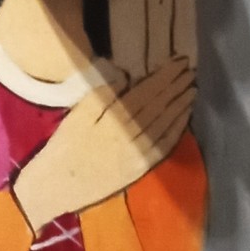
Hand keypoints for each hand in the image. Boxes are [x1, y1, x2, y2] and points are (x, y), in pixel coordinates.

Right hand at [12, 57, 194, 228]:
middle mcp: (130, 137)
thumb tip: (124, 76)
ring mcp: (138, 154)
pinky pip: (163, 147)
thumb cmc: (63, 148)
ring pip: (165, 125)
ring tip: (192, 89)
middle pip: (159, 107)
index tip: (178, 62)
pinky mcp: (140, 169)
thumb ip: (100, 96)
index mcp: (112, 120)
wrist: (57, 188)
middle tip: (190, 71)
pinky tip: (185, 117)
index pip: (145, 93)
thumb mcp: (75, 117)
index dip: (164, 77)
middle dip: (176, 87)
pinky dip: (177, 130)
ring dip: (180, 106)